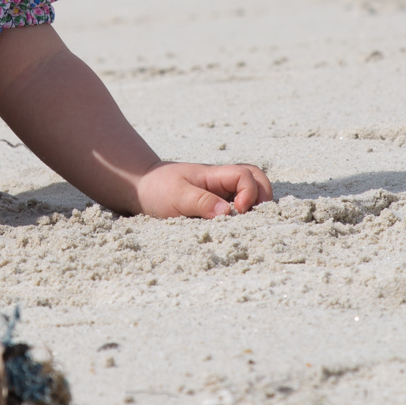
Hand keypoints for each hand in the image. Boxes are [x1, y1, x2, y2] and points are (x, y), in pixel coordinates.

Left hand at [133, 161, 272, 218]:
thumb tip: (228, 213)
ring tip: (249, 224)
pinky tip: (237, 229)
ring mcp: (221, 192)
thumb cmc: (158, 189)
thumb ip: (201, 202)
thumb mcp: (177, 196)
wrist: (141, 187)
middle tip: (255, 217)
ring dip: (256, 205)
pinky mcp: (216, 204)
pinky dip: (244, 215)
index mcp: (215, 175)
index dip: (250, 192)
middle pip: (257, 178)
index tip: (239, 211)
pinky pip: (238, 205)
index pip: (245, 175)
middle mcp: (222, 182)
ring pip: (252, 191)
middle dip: (264, 196)